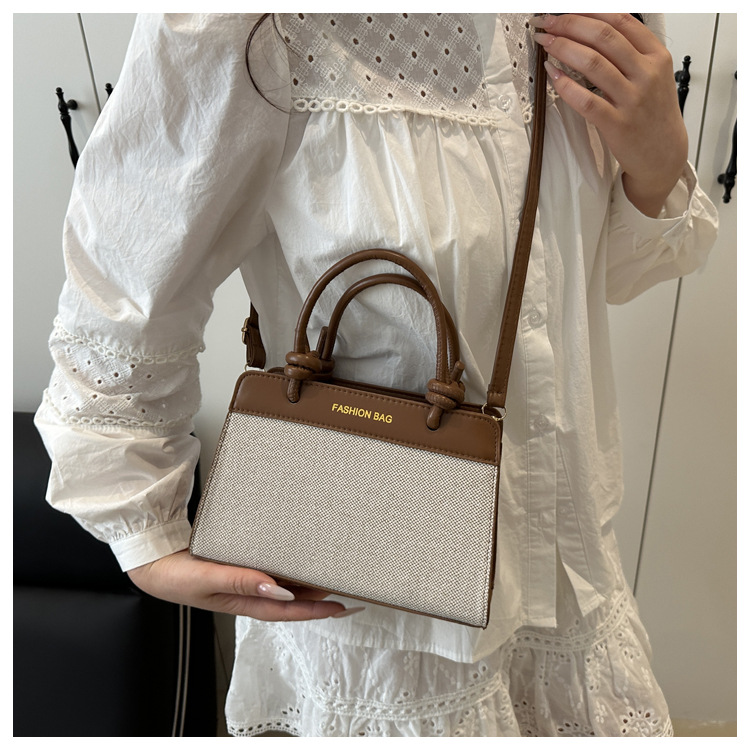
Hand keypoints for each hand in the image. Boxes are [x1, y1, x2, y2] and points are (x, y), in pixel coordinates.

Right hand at [127, 549, 361, 620]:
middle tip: (347, 586)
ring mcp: (243, 577)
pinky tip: (298, 554)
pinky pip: (269, 565)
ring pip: (282, 582)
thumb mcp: (205, 580)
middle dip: (318, 597)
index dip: (315, 609)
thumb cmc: (173, 575)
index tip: (342, 605)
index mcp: (241, 601)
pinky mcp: (238, 561)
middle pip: (290, 598)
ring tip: (330, 570)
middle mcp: (247, 591)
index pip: (286, 609)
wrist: (151, 559)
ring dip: (305, 580)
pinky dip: (288, 563)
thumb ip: (239, 583)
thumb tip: (277, 590)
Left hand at [531, 13, 687, 216]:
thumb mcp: (654, 74)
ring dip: (563, 49)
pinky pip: (585, 100)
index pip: (621, 21)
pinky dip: (565, 84)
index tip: (566, 10)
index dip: (588, 11)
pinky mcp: (617, 124)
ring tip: (545, 43)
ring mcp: (631, 99)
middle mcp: (646, 73)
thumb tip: (596, 26)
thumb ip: (632, 50)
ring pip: (592, 63)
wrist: (663, 153)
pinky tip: (552, 74)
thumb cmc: (652, 112)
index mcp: (656, 56)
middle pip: (603, 37)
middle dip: (570, 25)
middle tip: (547, 23)